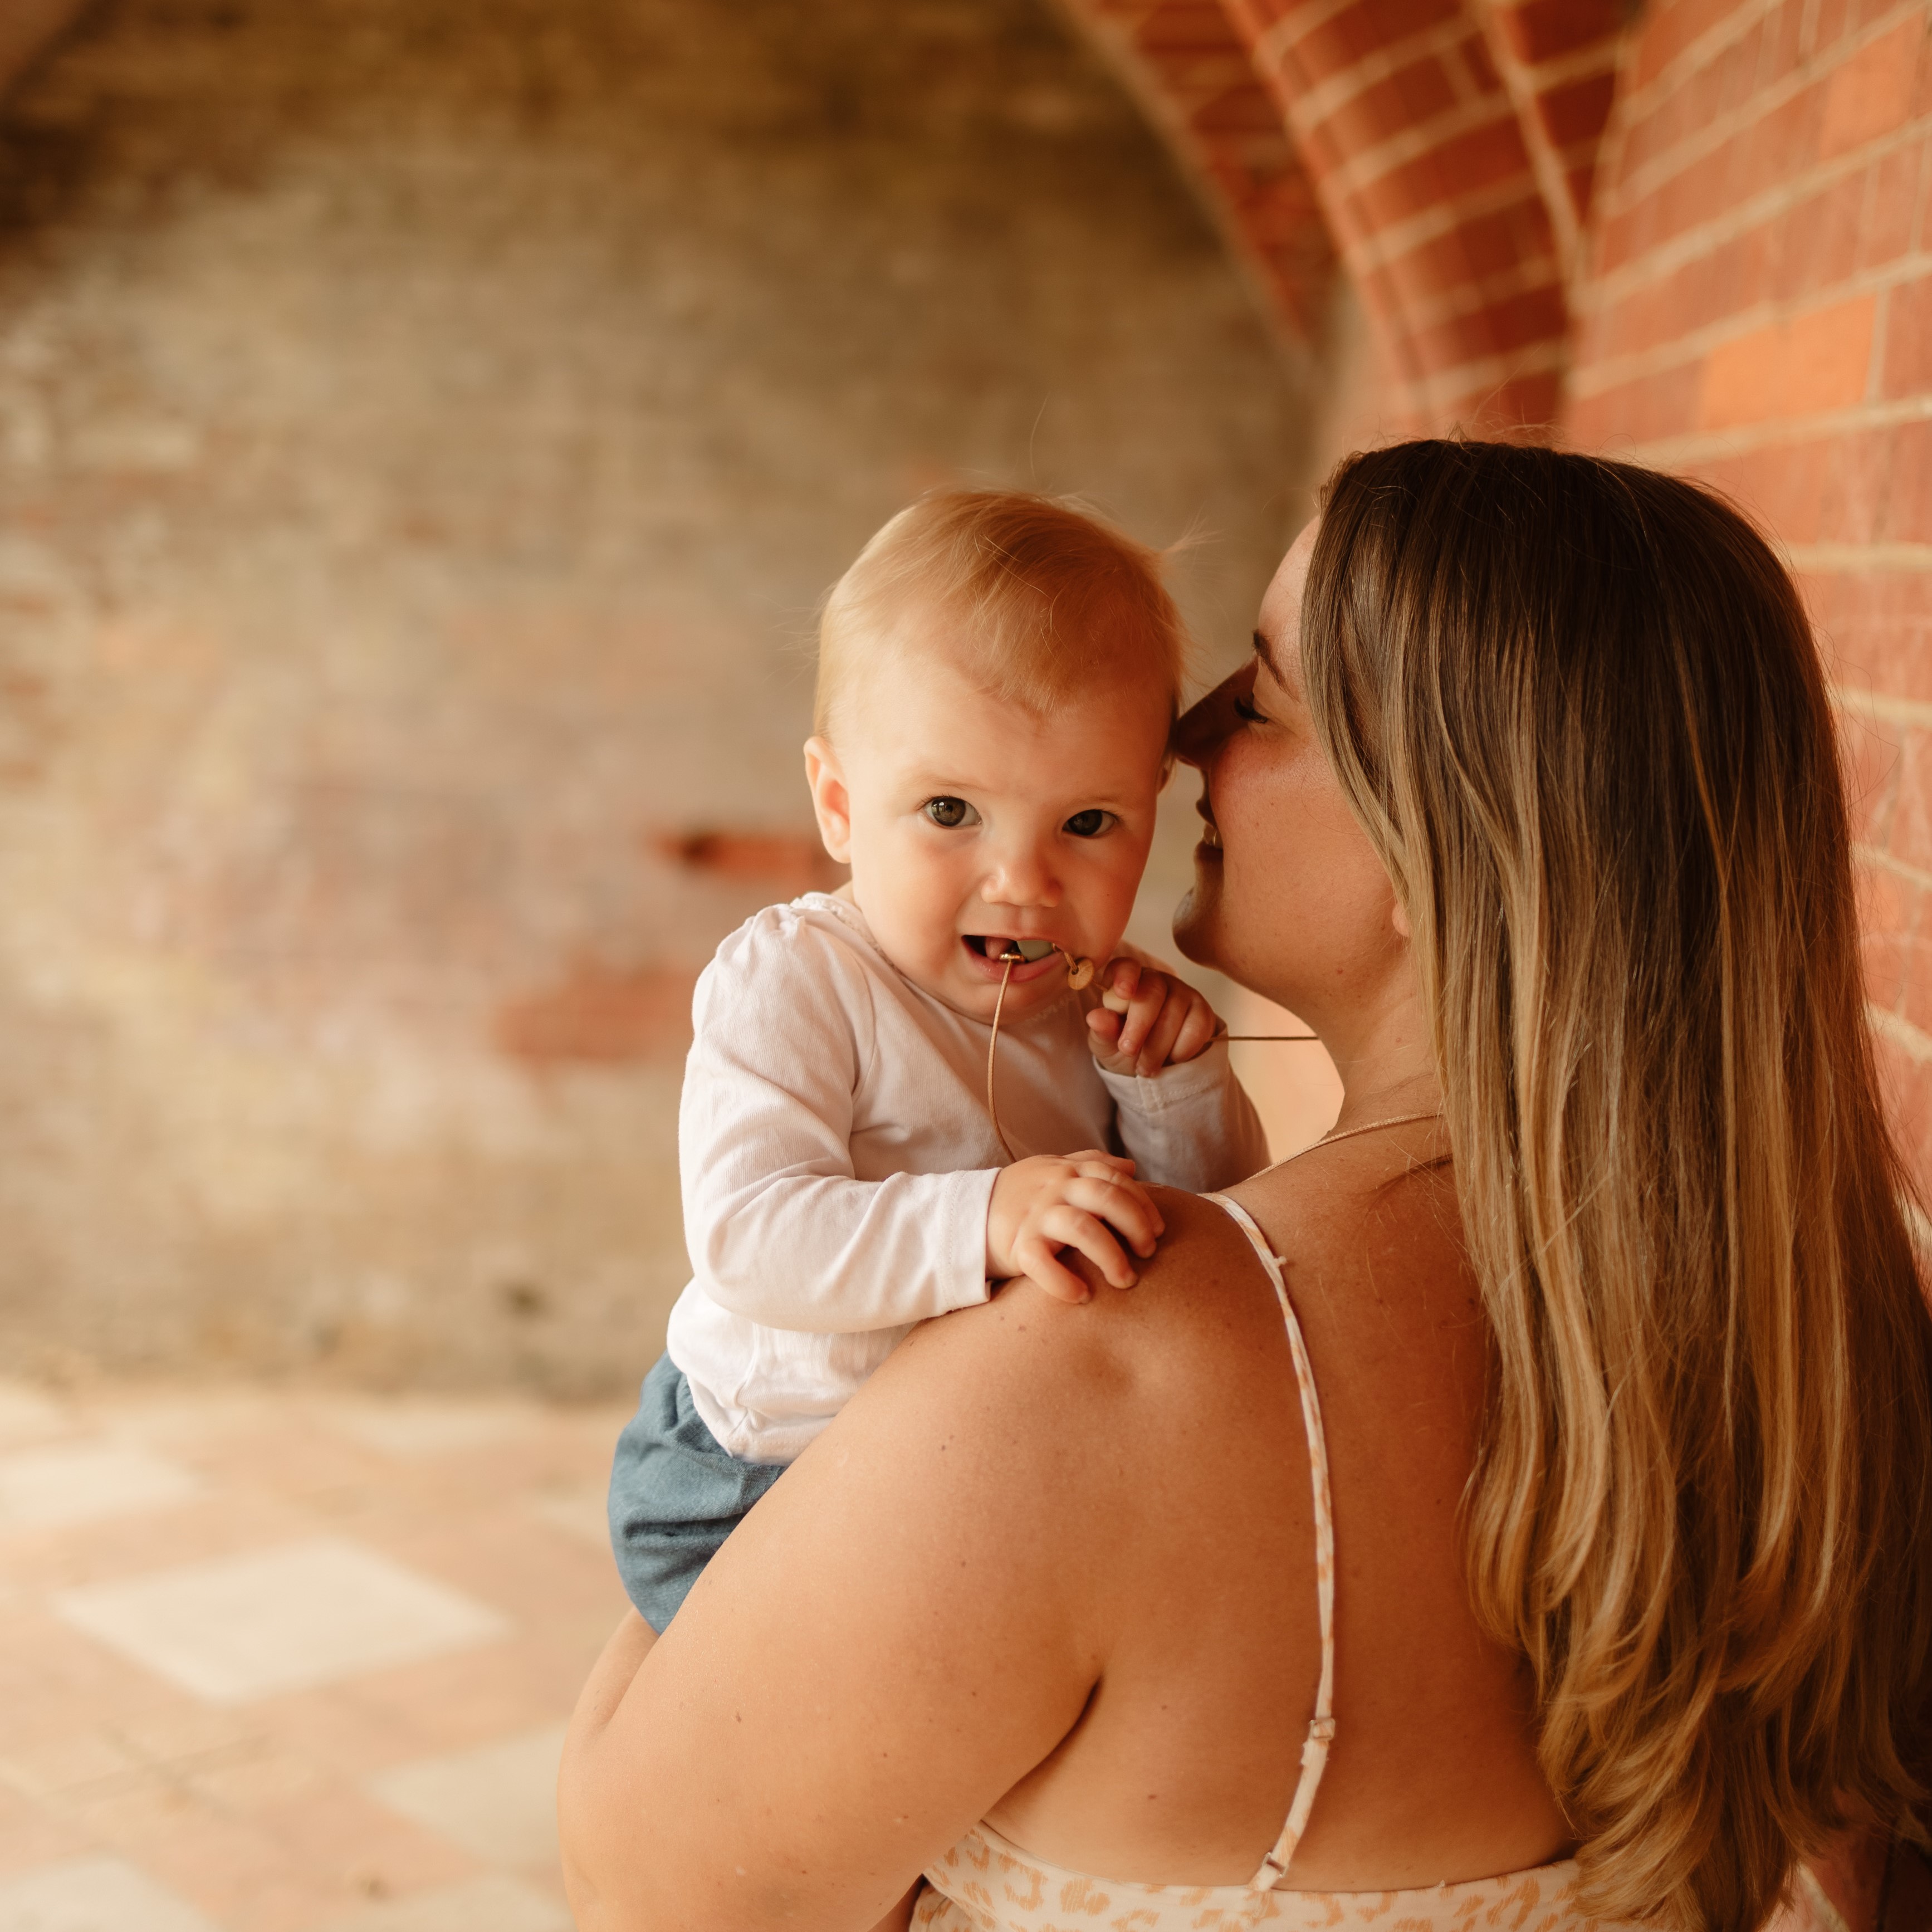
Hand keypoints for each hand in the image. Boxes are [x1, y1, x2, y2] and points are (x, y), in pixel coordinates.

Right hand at [986, 1151, 1165, 1302]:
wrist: (967, 1215)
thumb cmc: (1021, 1195)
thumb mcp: (1053, 1169)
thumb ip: (1090, 1164)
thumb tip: (1132, 1168)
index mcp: (1067, 1171)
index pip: (1116, 1179)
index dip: (1143, 1204)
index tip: (1159, 1231)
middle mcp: (1054, 1188)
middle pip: (1106, 1197)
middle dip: (1135, 1225)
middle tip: (1148, 1254)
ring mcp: (1034, 1216)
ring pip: (1081, 1228)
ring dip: (1110, 1256)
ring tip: (1125, 1281)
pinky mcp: (1016, 1245)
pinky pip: (1041, 1263)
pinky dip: (1064, 1282)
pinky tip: (1082, 1296)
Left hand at [1085, 958, 1220, 1076]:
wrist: (1153, 1066)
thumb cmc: (1124, 1048)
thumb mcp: (1106, 1045)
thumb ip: (1102, 1031)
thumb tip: (1096, 1018)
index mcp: (1126, 981)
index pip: (1126, 966)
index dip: (1125, 976)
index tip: (1123, 993)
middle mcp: (1156, 980)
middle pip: (1153, 990)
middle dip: (1139, 1025)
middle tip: (1128, 1051)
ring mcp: (1182, 993)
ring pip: (1174, 1012)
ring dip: (1158, 1046)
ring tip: (1145, 1067)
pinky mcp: (1202, 1011)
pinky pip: (1197, 1026)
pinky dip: (1182, 1048)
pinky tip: (1172, 1058)